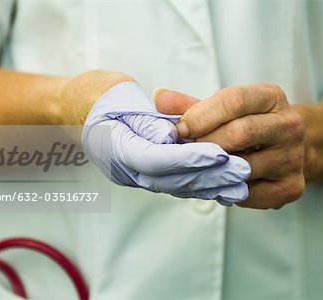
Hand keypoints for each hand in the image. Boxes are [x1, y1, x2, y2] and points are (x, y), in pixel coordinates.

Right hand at [82, 81, 250, 204]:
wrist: (81, 109)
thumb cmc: (100, 97)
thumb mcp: (118, 97)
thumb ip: (146, 120)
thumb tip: (172, 137)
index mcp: (114, 148)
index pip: (156, 158)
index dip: (189, 157)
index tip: (219, 153)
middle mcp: (125, 170)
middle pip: (170, 178)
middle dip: (208, 175)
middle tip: (241, 170)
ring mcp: (135, 176)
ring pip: (175, 186)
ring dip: (209, 185)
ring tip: (240, 182)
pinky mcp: (147, 175)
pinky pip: (175, 183)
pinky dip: (200, 184)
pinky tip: (224, 186)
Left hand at [155, 83, 304, 208]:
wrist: (282, 149)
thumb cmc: (243, 125)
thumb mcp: (220, 109)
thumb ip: (189, 105)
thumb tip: (159, 98)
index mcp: (271, 97)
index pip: (234, 100)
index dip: (201, 116)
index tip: (180, 130)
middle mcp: (290, 125)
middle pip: (240, 133)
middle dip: (205, 144)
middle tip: (186, 152)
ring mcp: (294, 158)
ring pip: (243, 167)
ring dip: (213, 170)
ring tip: (199, 168)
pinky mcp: (292, 187)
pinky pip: (249, 194)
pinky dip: (227, 190)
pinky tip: (219, 182)